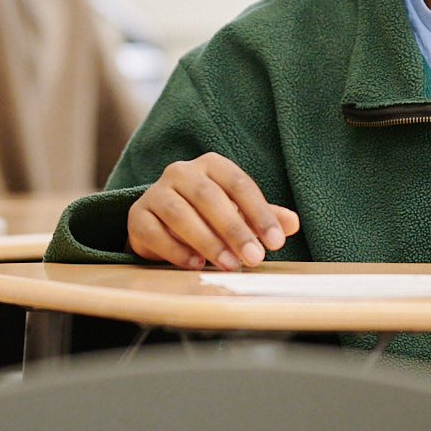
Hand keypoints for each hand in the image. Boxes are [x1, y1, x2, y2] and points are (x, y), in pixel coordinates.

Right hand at [127, 153, 300, 270]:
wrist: (161, 224)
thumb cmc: (208, 216)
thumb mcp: (239, 213)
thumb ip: (264, 217)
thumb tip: (292, 224)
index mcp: (211, 165)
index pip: (239, 183)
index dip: (260, 213)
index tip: (277, 241)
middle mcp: (181, 172)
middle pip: (209, 197)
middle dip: (235, 229)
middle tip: (255, 258)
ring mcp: (155, 192)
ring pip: (180, 213)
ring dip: (207, 241)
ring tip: (229, 265)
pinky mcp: (137, 216)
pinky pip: (155, 232)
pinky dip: (176, 250)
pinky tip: (196, 265)